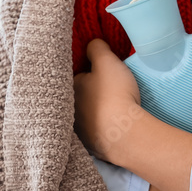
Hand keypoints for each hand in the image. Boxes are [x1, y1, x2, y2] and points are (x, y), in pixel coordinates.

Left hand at [73, 38, 144, 163]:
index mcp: (67, 88)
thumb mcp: (107, 61)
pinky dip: (102, 125)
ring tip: (111, 105)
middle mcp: (66, 110)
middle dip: (89, 91)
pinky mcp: (91, 145)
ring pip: (85, 114)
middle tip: (107, 87)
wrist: (125, 135)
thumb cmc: (113, 94)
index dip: (86, 70)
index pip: (72, 74)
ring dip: (95, 110)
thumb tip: (92, 45)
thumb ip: (97, 48)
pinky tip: (113, 123)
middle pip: (78, 95)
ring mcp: (78, 131)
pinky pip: (95, 130)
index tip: (98, 70)